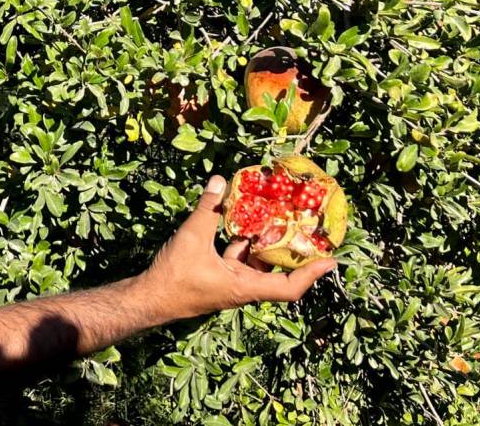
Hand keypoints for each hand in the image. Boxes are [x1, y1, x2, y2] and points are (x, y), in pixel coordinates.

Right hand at [137, 176, 335, 321]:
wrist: (148, 298)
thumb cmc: (174, 276)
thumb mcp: (192, 238)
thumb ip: (207, 209)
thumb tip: (220, 181)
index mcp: (243, 286)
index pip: (288, 287)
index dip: (311, 274)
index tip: (331, 260)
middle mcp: (242, 287)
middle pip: (276, 272)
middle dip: (291, 252)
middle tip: (305, 230)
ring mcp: (229, 283)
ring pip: (255, 264)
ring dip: (265, 244)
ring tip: (276, 218)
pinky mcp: (216, 277)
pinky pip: (237, 259)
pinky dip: (241, 243)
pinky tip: (239, 221)